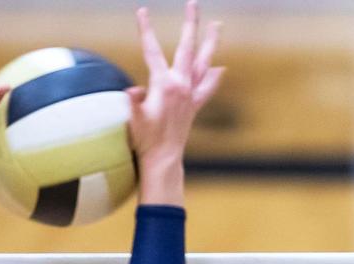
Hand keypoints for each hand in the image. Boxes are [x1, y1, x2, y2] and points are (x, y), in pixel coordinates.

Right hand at [129, 1, 223, 204]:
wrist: (163, 159)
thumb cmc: (145, 140)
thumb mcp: (133, 119)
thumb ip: (133, 102)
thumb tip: (132, 90)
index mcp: (164, 84)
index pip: (152, 51)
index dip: (146, 30)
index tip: (142, 10)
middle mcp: (181, 85)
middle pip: (186, 48)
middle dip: (189, 24)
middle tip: (193, 3)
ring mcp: (190, 94)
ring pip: (203, 62)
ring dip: (210, 43)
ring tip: (217, 25)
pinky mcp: (194, 105)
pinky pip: (207, 87)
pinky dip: (214, 76)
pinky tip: (221, 68)